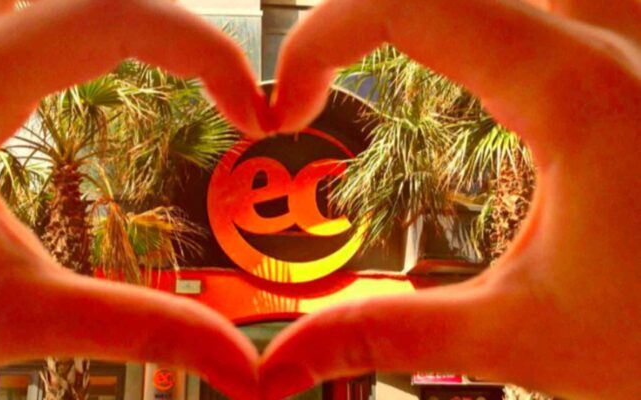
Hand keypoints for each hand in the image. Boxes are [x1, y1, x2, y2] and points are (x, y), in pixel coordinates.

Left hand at [0, 1, 268, 397]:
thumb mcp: (17, 317)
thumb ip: (139, 330)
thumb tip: (240, 367)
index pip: (114, 16)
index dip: (205, 50)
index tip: (252, 111)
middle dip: (149, 21)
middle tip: (204, 69)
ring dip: (84, 21)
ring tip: (139, 65)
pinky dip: (45, 41)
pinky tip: (55, 93)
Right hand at [261, 0, 640, 398]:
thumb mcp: (519, 336)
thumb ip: (385, 333)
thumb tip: (284, 362)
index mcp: (575, 91)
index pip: (408, 2)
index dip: (321, 35)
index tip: (288, 100)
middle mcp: (619, 35)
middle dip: (377, 5)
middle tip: (337, 54)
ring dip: (454, 9)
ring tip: (403, 49)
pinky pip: (577, 2)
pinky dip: (513, 16)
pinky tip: (487, 60)